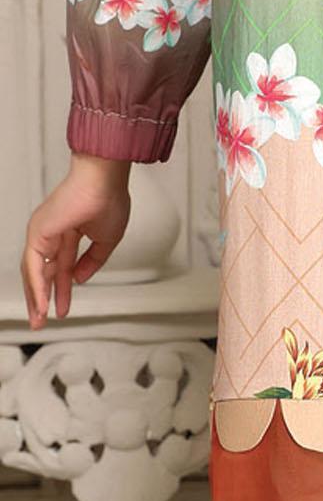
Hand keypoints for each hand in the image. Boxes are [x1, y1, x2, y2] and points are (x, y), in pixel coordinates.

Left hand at [20, 155, 131, 329]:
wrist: (105, 180)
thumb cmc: (110, 198)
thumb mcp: (107, 239)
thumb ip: (93, 260)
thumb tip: (80, 278)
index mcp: (69, 231)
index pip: (62, 266)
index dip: (64, 290)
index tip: (63, 309)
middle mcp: (52, 232)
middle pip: (44, 272)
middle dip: (43, 298)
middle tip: (42, 320)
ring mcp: (42, 232)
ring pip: (35, 272)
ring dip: (37, 297)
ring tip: (40, 319)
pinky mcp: (38, 233)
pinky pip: (34, 265)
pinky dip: (37, 286)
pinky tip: (41, 303)